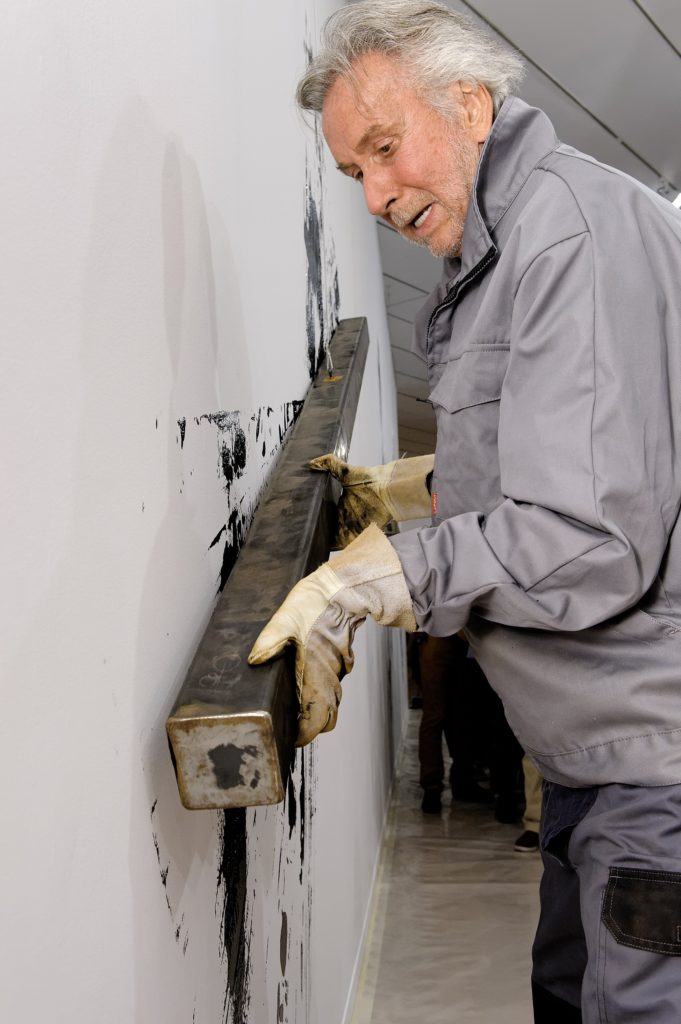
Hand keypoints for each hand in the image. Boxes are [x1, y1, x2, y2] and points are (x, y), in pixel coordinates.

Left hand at [248, 524, 415, 744]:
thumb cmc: (316, 604)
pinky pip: (331, 686)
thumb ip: (270, 641)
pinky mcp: (337, 661)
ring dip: (315, 711)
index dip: (303, 735)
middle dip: (310, 727)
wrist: (341, 588)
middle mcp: (328, 677)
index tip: (291, 739)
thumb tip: (255, 659)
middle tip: (289, 727)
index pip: (315, 720)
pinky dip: (320, 694)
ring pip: (330, 703)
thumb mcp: (285, 620)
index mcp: (315, 674)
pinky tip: (304, 686)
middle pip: (326, 719)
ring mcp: (335, 670)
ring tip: (293, 711)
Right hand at [309, 452, 433, 546]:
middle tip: (305, 537)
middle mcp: (346, 518)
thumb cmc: (369, 479)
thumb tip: (311, 462)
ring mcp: (353, 527)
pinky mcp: (361, 535)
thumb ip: (329, 464)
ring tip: (312, 546)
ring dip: (326, 543)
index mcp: (341, 505)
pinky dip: (340, 550)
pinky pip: (349, 546)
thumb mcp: (345, 471)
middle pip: (329, 530)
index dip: (316, 521)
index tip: (304, 524)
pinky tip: (328, 550)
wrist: (387, 489)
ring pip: (336, 540)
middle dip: (319, 534)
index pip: (325, 516)